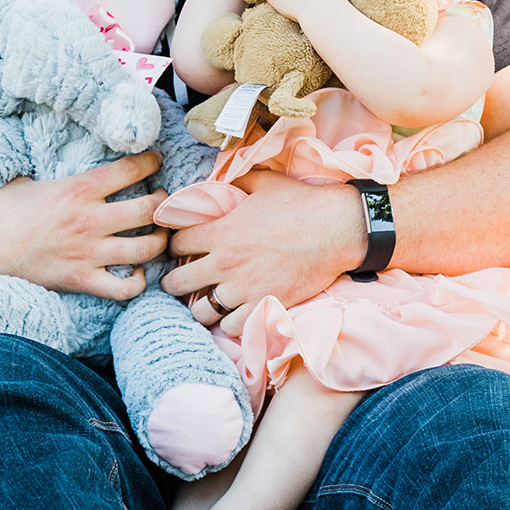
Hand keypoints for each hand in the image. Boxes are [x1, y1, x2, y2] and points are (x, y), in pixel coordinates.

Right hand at [0, 151, 168, 300]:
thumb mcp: (28, 178)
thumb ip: (58, 174)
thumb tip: (65, 158)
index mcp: (78, 188)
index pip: (131, 169)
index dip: (151, 162)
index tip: (156, 160)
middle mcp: (89, 220)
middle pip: (149, 209)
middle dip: (164, 203)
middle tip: (164, 200)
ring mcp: (87, 253)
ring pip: (145, 248)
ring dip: (159, 240)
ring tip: (157, 233)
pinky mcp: (80, 281)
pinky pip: (124, 289)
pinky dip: (138, 282)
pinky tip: (136, 272)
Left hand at [159, 170, 366, 336]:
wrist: (335, 229)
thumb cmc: (300, 203)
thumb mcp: (262, 182)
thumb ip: (235, 182)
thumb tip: (220, 182)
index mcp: (221, 231)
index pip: (176, 243)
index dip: (174, 244)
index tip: (180, 247)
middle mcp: (225, 263)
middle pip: (177, 282)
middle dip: (175, 280)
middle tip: (181, 279)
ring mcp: (244, 289)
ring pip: (201, 312)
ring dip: (200, 306)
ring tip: (207, 299)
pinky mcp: (264, 307)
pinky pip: (230, 327)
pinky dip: (228, 321)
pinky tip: (233, 312)